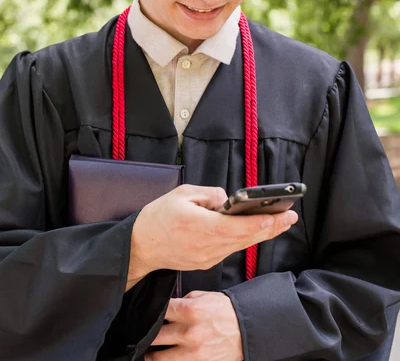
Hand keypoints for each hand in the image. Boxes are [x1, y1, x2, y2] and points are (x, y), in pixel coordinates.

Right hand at [126, 184, 297, 285]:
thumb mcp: (182, 194)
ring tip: (280, 222)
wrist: (140, 247)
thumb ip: (210, 194)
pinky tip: (255, 231)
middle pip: (246, 238)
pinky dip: (245, 239)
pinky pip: (230, 249)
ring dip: (261, 234)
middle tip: (291, 217)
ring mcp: (208, 257)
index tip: (280, 215)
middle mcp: (208, 246)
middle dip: (271, 227)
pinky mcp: (206, 262)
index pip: (239, 226)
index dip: (262, 222)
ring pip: (241, 245)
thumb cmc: (158, 218)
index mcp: (201, 226)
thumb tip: (228, 201)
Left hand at [145, 291, 243, 360]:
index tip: (146, 316)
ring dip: (152, 356)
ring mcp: (194, 354)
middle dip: (147, 336)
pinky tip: (168, 358)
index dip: (150, 313)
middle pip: (155, 337)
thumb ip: (183, 301)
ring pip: (160, 359)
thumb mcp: (204, 296)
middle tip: (143, 336)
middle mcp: (189, 333)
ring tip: (149, 353)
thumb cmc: (224, 310)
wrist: (247, 329)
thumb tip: (167, 308)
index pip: (160, 311)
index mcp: (190, 311)